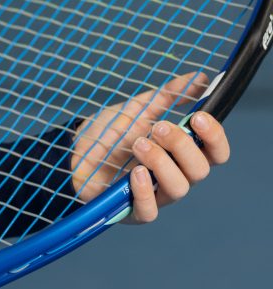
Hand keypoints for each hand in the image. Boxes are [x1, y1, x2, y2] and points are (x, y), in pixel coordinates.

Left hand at [70, 72, 230, 222]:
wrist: (74, 148)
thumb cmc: (111, 132)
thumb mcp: (139, 109)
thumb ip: (168, 95)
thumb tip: (200, 77)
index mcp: (181, 153)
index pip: (215, 153)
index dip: (214, 137)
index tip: (199, 117)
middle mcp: (174, 175)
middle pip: (200, 170)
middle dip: (182, 145)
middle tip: (159, 127)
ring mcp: (156, 194)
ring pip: (179, 188)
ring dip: (162, 162)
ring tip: (139, 144)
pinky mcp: (133, 210)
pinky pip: (150, 211)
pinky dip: (146, 191)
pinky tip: (136, 173)